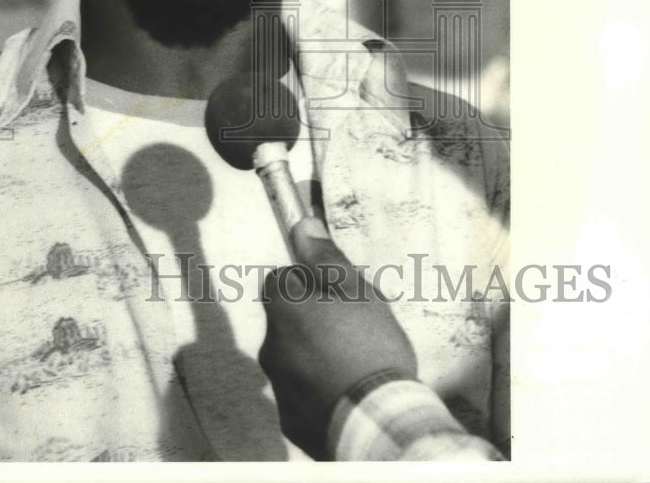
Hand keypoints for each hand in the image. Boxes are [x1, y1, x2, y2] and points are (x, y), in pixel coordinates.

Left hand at [258, 217, 416, 458]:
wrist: (378, 422)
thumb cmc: (369, 348)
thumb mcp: (356, 291)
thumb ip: (325, 258)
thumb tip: (303, 227)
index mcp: (283, 311)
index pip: (281, 280)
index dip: (308, 282)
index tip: (335, 293)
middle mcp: (271, 348)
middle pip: (288, 322)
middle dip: (314, 322)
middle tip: (355, 330)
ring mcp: (280, 388)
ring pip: (296, 359)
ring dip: (317, 357)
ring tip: (358, 366)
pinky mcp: (292, 422)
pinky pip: (303, 397)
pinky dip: (320, 392)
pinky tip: (350, 394)